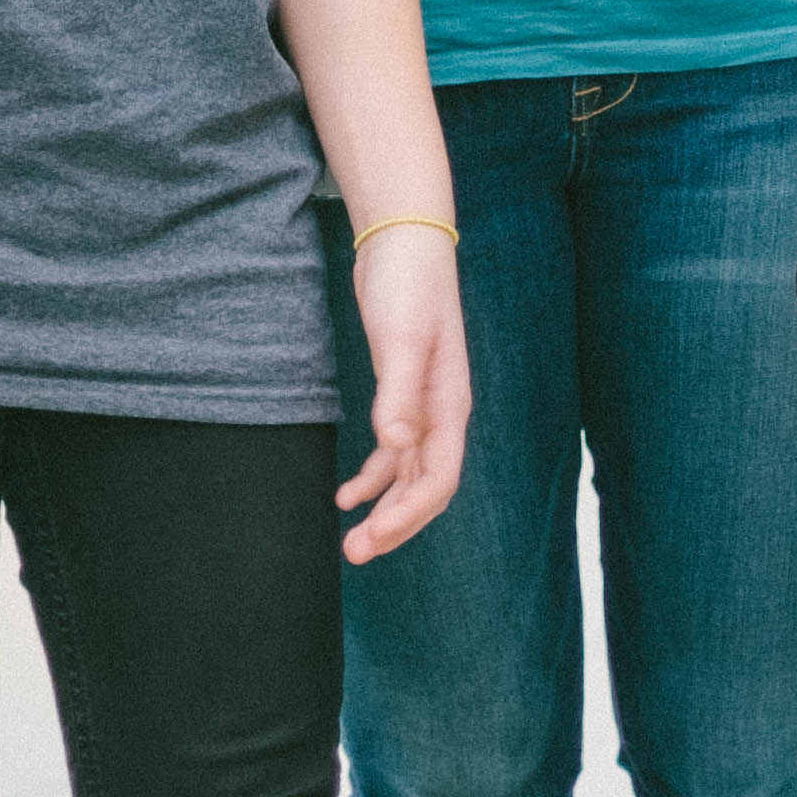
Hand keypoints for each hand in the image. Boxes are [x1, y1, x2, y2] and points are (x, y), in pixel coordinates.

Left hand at [336, 222, 469, 562]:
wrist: (403, 242)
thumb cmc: (407, 287)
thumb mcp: (402, 339)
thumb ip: (399, 393)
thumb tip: (395, 446)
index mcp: (450, 407)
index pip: (438, 480)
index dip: (408, 515)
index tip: (371, 537)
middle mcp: (442, 414)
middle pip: (427, 488)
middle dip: (395, 524)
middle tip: (355, 553)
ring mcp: (424, 406)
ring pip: (410, 476)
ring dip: (384, 507)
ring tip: (351, 538)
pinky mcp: (403, 394)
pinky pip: (394, 453)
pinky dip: (373, 477)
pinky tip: (346, 493)